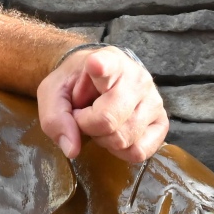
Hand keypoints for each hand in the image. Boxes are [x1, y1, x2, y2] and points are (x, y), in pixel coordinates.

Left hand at [39, 46, 168, 162]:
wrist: (91, 80)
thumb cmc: (73, 85)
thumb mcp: (52, 95)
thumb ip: (55, 119)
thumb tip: (72, 149)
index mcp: (108, 61)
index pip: (108, 65)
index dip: (101, 67)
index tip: (95, 64)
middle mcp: (138, 79)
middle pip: (108, 120)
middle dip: (87, 127)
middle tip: (83, 116)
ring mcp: (154, 101)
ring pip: (124, 139)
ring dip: (103, 140)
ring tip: (99, 123)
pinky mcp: (161, 122)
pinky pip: (139, 151)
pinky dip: (121, 152)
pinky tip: (114, 135)